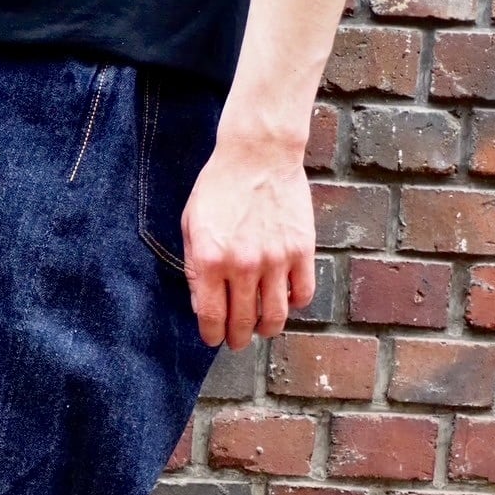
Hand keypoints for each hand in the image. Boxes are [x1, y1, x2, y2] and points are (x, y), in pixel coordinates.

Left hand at [181, 134, 315, 349]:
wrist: (258, 154)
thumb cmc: (219, 188)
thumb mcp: (191, 226)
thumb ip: (194, 268)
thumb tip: (203, 305)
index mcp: (209, 261)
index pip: (211, 317)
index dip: (212, 335)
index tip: (214, 339)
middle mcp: (242, 266)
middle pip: (242, 323)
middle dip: (237, 339)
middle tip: (236, 340)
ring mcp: (275, 260)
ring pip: (275, 317)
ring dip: (266, 329)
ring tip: (261, 327)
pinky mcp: (301, 250)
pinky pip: (303, 294)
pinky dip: (294, 304)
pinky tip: (285, 299)